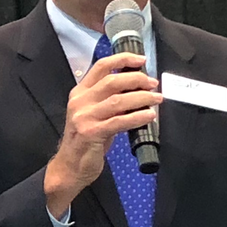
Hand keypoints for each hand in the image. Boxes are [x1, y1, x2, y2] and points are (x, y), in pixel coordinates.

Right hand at [44, 52, 162, 216]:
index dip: (122, 59)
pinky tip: (149, 116)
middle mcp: (79, 102)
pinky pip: (119, 121)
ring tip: (157, 99)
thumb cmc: (84, 141)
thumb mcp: (94, 115)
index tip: (141, 59)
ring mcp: (83, 117)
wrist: (69, 167)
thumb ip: (110, 102)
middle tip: (153, 84)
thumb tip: (137, 91)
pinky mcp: (90, 133)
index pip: (100, 67)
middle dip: (137, 79)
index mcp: (79, 93)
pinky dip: (137, 117)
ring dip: (142, 98)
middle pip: (112, 81)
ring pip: (118, 100)